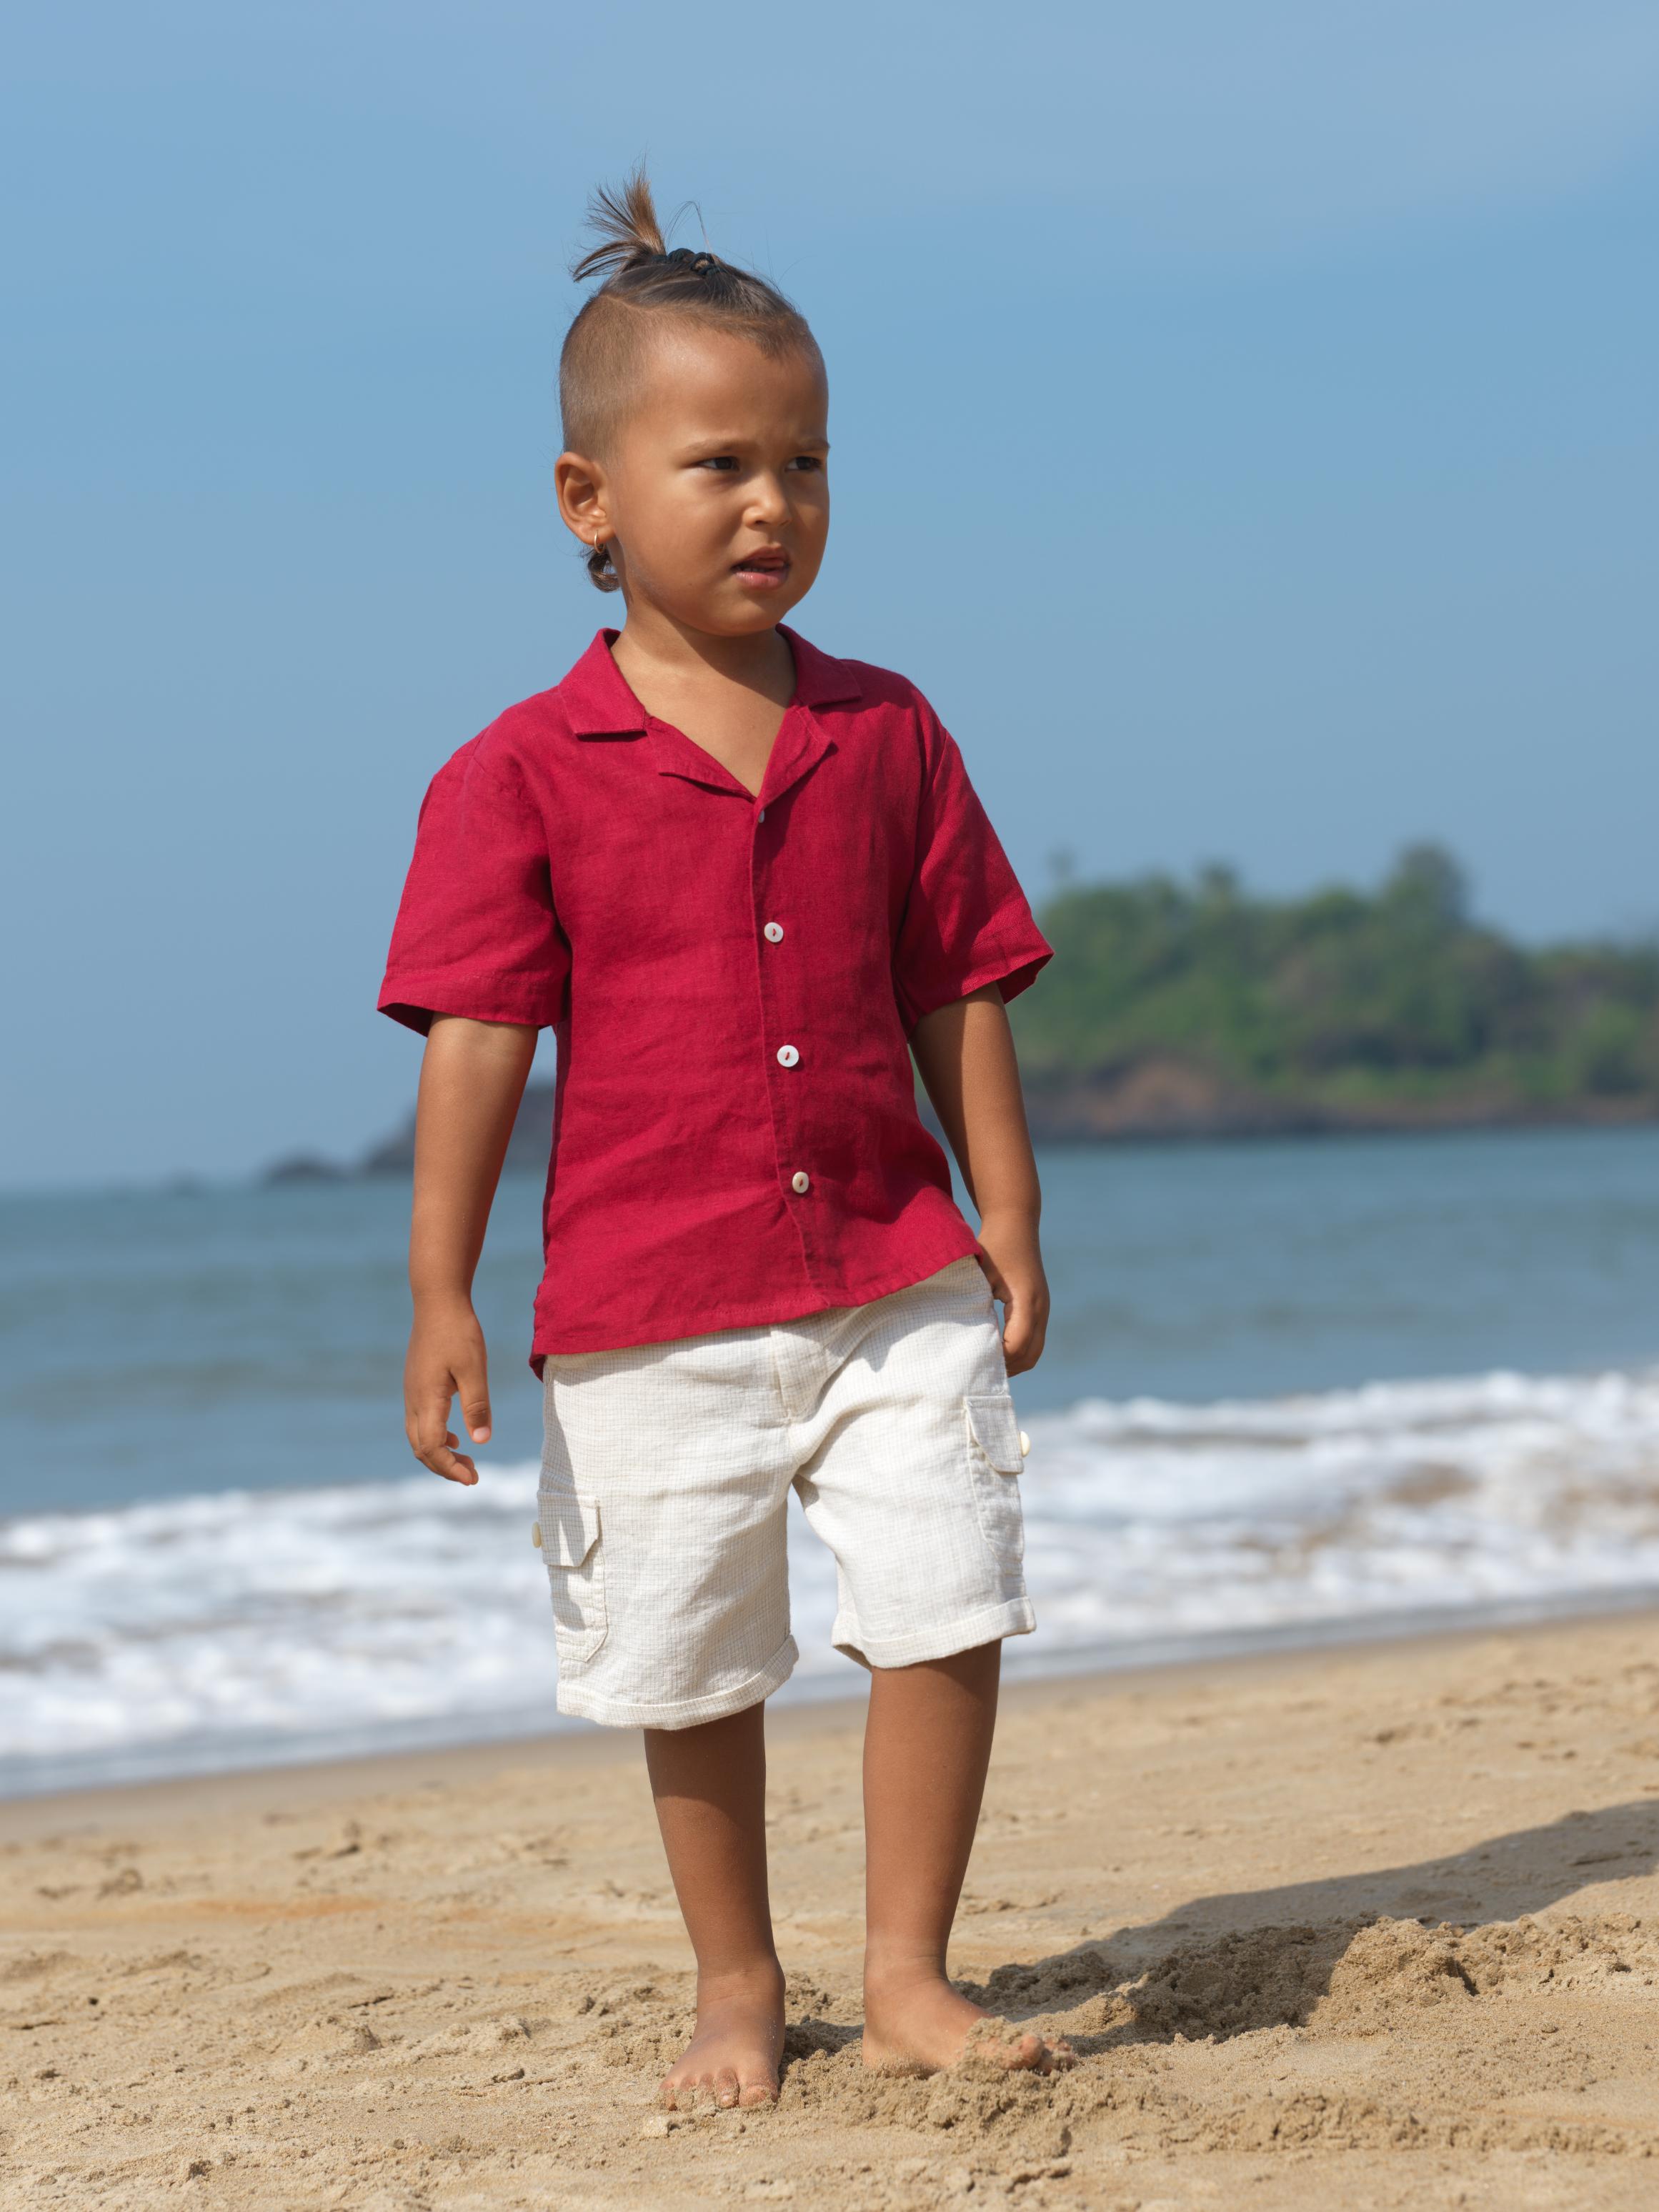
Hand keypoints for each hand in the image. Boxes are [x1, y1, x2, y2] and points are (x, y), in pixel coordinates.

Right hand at [404, 1297, 492, 1484]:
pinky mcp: (416, 1384)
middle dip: (444, 1467)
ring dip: (440, 1452)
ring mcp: (411, 1391)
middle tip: (472, 1475)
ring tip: (466, 1459)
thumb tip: (481, 1442)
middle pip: (420, 1448)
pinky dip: (435, 1436)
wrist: (437, 1301)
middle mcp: (413, 1399)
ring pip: (417, 1436)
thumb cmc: (459, 1332)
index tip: (473, 1478)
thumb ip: (477, 1406)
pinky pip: (419, 1421)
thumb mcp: (475, 1369)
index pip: (431, 1447)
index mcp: (427, 1399)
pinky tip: (456, 1435)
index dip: (450, 1468)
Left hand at [973, 1208, 1048, 1376]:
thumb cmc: (994, 1246)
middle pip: (1030, 1355)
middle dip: (1007, 1369)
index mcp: (1027, 1302)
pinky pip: (1034, 1341)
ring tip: (986, 1366)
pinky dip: (1018, 1352)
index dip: (997, 1360)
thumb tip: (966, 1339)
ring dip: (1014, 1363)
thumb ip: (976, 1304)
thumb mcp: (980, 1274)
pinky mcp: (1039, 1307)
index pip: (1017, 1345)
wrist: (1015, 1223)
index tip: (974, 1363)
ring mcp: (1042, 1309)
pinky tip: (995, 1351)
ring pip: (1035, 1352)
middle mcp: (1040, 1309)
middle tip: (978, 1373)